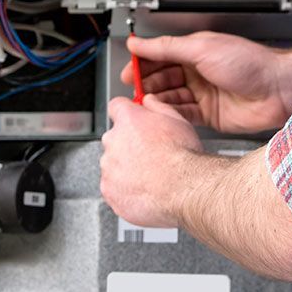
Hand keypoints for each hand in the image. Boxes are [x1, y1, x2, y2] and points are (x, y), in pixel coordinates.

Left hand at [100, 95, 202, 226]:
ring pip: (113, 164)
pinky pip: (113, 187)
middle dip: (128, 144)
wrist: (182, 189)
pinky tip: (144, 189)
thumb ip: (157, 107)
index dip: (126, 113)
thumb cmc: (182, 156)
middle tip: (149, 154)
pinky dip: (124, 189)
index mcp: (128, 120)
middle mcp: (113, 141)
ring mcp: (109, 167)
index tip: (132, 120)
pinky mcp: (109, 190)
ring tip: (150, 175)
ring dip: (126, 167)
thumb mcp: (177, 120)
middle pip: (115, 138)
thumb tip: (149, 101)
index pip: (116, 107)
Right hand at [121, 32, 291, 133]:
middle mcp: (199, 72)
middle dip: (147, 83)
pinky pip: (183, 114)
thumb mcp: (202, 48)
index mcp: (196, 50)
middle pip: (163, 77)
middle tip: (134, 90)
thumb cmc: (251, 63)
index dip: (144, 62)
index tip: (129, 70)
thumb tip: (139, 43)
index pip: (161, 55)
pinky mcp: (209, 115)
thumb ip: (167, 47)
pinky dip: (170, 114)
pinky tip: (161, 114)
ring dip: (157, 100)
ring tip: (145, 103)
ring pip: (171, 97)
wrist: (278, 90)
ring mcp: (204, 94)